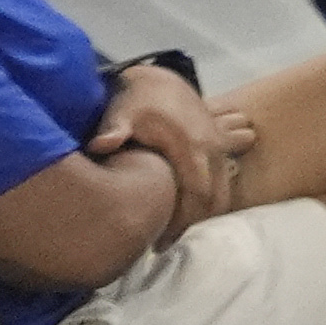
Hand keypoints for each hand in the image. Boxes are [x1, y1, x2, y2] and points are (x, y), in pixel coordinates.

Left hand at [86, 65, 247, 237]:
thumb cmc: (136, 100)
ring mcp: (219, 145)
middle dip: (192, 224)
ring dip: (203, 213)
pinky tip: (189, 211)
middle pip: (213, 198)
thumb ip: (113, 130)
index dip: (182, 221)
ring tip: (174, 231)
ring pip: (223, 191)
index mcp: (191, 145)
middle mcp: (212, 147)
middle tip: (163, 244)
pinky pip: (224, 180)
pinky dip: (211, 199)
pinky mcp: (219, 145)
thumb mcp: (121, 112)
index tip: (160, 242)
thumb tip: (101, 144)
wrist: (156, 80)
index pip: (197, 193)